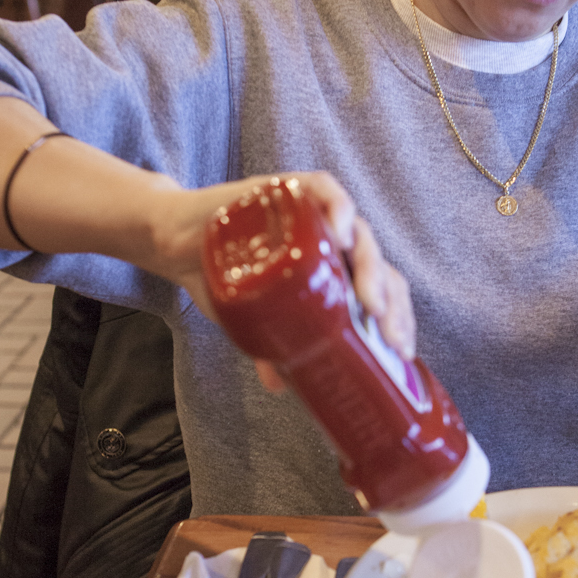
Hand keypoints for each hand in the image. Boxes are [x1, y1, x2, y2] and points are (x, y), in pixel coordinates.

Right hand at [149, 172, 415, 390]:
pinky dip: (338, 207)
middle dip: (389, 299)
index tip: (401, 351)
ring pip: (358, 231)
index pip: (382, 289)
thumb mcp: (250, 322)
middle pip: (376, 264)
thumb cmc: (224, 280)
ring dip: (370, 265)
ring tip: (371, 301)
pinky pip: (323, 190)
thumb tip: (282, 387)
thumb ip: (270, 348)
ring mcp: (311, 214)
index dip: (398, 317)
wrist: (176, 246)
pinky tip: (342, 234)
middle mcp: (330, 241)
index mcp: (334, 270)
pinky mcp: (286, 191)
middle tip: (388, 334)